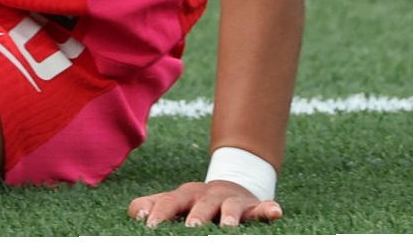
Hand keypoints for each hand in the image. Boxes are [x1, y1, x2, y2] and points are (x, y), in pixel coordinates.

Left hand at [129, 180, 282, 228]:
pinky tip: (275, 212)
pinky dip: (268, 209)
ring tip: (229, 226)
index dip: (159, 212)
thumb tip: (137, 212)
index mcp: (184, 196)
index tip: (149, 224)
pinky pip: (262, 207)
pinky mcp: (252, 206)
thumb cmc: (194, 203)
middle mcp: (207, 196)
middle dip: (196, 215)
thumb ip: (150, 205)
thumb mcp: (173, 202)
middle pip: (200, 204)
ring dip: (230, 216)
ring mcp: (230, 200)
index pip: (168, 202)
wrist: (230, 185)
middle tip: (191, 228)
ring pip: (230, 207)